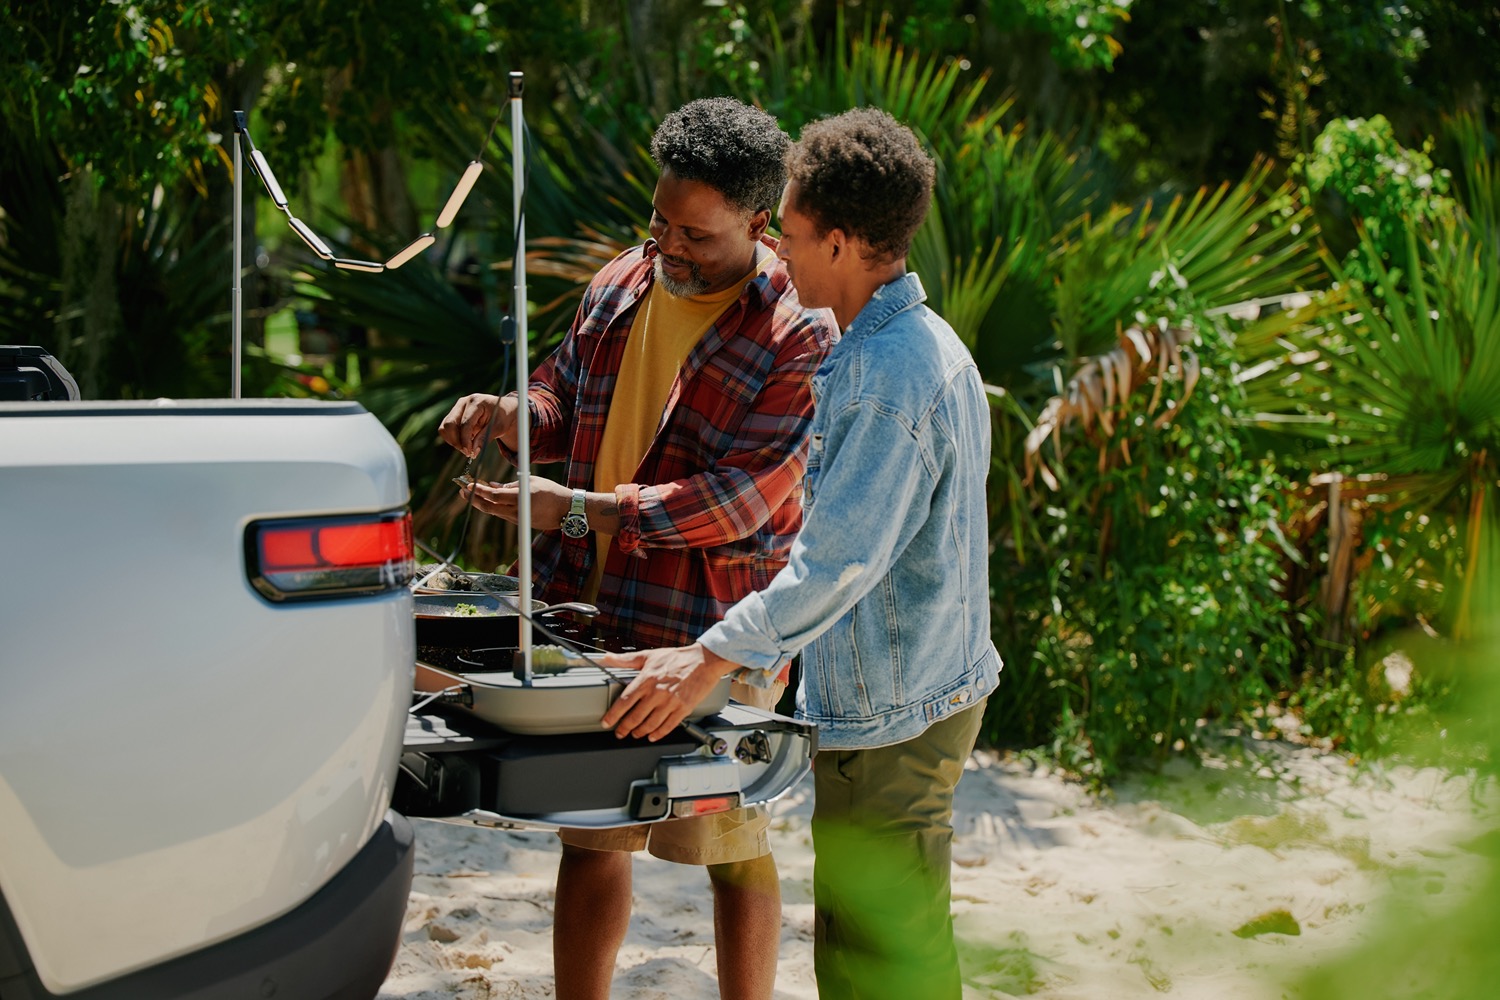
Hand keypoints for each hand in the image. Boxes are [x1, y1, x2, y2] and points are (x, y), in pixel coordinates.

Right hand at [438, 393, 518, 456]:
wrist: (502, 410)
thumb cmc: (502, 417)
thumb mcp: (499, 428)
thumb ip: (485, 438)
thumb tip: (473, 452)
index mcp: (476, 402)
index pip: (465, 423)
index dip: (465, 440)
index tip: (469, 453)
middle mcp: (463, 402)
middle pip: (449, 424)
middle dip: (457, 441)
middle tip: (468, 452)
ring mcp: (456, 408)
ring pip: (445, 428)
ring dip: (454, 441)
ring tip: (468, 447)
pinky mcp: (453, 415)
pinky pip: (445, 430)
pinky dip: (453, 439)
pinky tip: (465, 441)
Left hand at [462, 475, 571, 528]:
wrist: (568, 510)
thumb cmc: (552, 491)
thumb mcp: (531, 481)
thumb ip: (511, 485)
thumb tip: (494, 485)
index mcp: (520, 497)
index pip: (494, 496)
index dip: (479, 491)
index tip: (468, 484)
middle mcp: (518, 511)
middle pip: (489, 507)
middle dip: (474, 499)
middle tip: (462, 491)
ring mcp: (519, 520)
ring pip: (495, 512)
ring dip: (482, 504)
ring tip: (472, 494)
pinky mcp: (522, 524)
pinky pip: (504, 515)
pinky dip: (494, 508)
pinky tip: (488, 501)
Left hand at [600, 644, 736, 740]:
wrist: (704, 660)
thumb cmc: (677, 657)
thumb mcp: (648, 656)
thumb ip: (625, 659)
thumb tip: (606, 658)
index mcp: (646, 680)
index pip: (624, 702)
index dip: (613, 715)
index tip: (606, 723)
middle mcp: (656, 693)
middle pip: (635, 717)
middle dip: (624, 729)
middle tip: (620, 733)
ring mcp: (670, 702)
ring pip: (650, 725)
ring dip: (640, 733)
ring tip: (635, 734)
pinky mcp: (683, 708)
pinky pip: (668, 726)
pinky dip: (658, 734)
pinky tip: (653, 736)